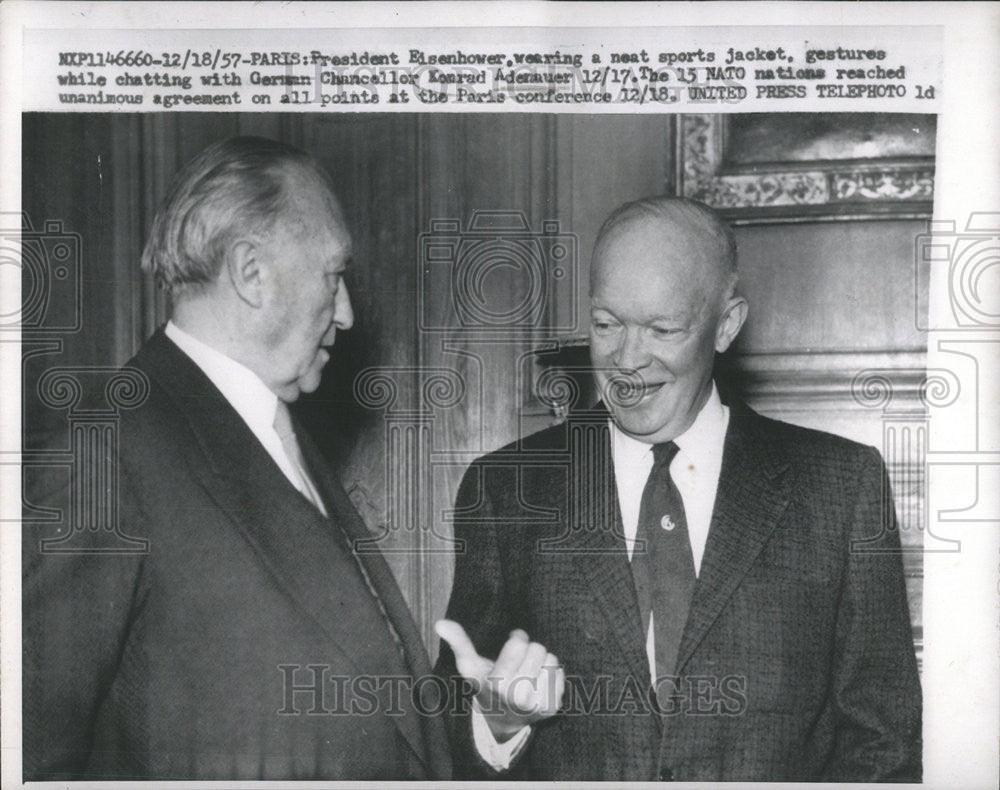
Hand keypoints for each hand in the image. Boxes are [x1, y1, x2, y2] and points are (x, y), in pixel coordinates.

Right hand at [435, 619, 564, 741]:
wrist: (502, 719)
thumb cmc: (486, 683)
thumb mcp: (470, 665)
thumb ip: (458, 642)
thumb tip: (439, 623)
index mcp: (498, 683)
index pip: (520, 642)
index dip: (516, 639)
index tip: (510, 648)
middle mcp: (518, 696)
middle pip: (538, 648)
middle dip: (529, 650)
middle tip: (518, 663)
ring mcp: (537, 704)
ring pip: (552, 659)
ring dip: (541, 662)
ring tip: (528, 673)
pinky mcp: (553, 708)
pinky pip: (561, 673)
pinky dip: (551, 675)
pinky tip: (538, 684)